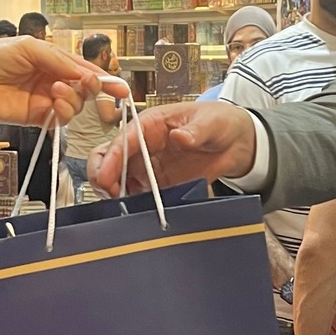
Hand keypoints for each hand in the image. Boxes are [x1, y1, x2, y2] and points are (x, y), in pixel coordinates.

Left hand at [0, 41, 129, 130]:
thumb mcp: (30, 48)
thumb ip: (60, 60)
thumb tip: (84, 72)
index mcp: (52, 60)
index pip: (84, 68)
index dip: (104, 77)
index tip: (121, 86)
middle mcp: (51, 79)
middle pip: (85, 88)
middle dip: (92, 86)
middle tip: (89, 83)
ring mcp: (45, 99)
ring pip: (76, 104)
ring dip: (74, 98)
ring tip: (58, 90)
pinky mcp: (37, 117)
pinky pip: (61, 119)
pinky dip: (64, 111)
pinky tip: (54, 102)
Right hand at [87, 101, 256, 195]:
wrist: (234, 141)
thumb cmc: (219, 122)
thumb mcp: (212, 122)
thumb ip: (196, 130)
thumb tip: (180, 137)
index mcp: (151, 124)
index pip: (124, 139)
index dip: (112, 158)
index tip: (107, 176)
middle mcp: (143, 145)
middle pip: (108, 157)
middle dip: (101, 174)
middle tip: (108, 192)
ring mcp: (147, 166)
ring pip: (115, 178)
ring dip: (111, 192)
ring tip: (120, 205)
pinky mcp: (156, 185)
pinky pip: (135, 195)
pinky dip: (130, 204)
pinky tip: (135, 212)